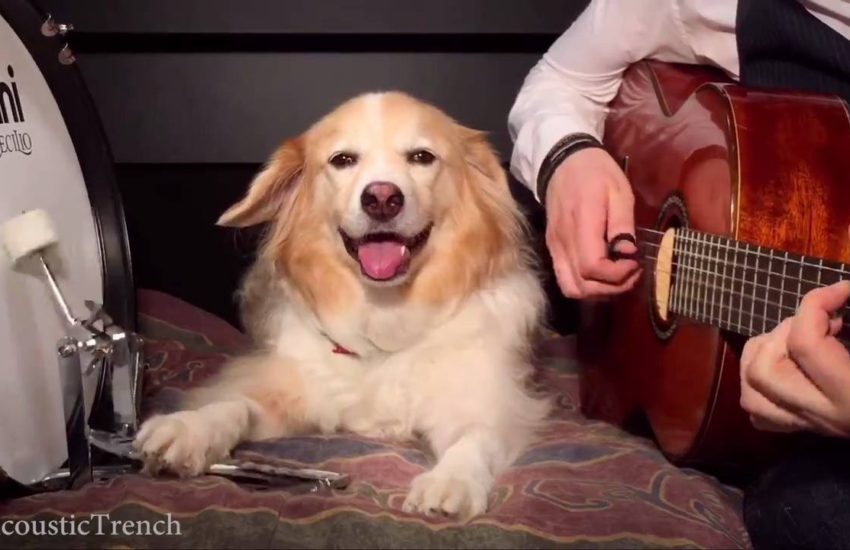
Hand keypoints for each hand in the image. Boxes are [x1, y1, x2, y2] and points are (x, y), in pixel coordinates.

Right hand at [544, 147, 640, 298]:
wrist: (563, 162)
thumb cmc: (596, 173)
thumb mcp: (619, 191)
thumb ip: (623, 224)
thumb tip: (627, 253)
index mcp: (581, 224)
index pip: (593, 267)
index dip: (617, 274)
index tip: (636, 263)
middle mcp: (563, 241)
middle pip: (582, 285)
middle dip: (612, 288)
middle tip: (632, 273)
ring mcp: (555, 248)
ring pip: (571, 288)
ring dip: (597, 291)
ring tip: (618, 277)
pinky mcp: (553, 249)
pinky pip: (566, 279)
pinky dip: (586, 285)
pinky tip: (603, 274)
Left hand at [740, 280, 849, 436]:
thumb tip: (845, 291)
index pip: (806, 343)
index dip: (818, 301)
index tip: (845, 289)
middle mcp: (826, 415)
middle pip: (765, 370)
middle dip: (783, 330)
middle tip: (822, 319)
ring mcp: (813, 425)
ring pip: (752, 393)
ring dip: (763, 355)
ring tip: (800, 337)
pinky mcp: (810, 428)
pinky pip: (761, 412)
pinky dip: (761, 384)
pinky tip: (792, 364)